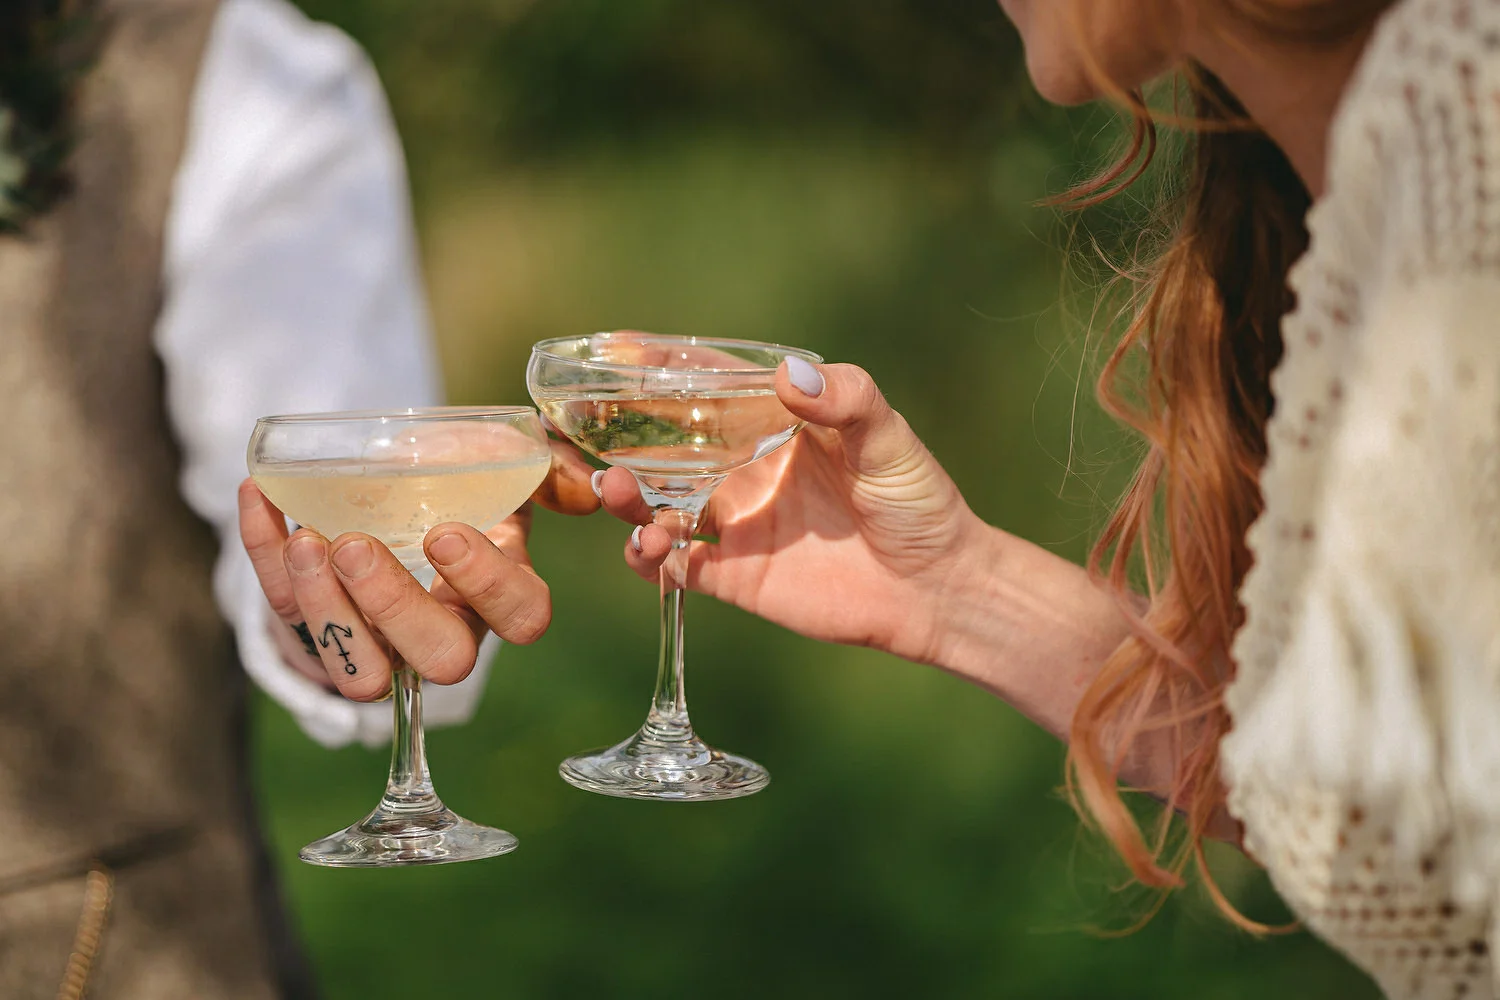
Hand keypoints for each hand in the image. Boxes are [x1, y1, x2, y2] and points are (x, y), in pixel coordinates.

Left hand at [238, 441, 599, 699]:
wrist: (397, 470)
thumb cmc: (463, 471)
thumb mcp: (512, 462)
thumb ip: (554, 466)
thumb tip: (586, 490)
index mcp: (501, 588)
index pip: (519, 616)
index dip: (486, 586)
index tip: (444, 532)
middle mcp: (446, 627)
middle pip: (437, 660)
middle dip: (392, 607)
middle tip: (355, 545)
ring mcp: (381, 639)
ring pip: (362, 672)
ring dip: (327, 612)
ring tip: (305, 542)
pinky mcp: (317, 624)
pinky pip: (286, 612)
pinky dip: (264, 555)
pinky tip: (258, 498)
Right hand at [599, 358, 990, 664]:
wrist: (937, 588)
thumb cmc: (918, 502)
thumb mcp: (888, 438)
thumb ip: (845, 401)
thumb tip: (790, 375)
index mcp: (775, 427)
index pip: (709, 388)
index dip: (662, 369)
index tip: (617, 350)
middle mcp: (747, 471)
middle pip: (668, 449)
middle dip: (624, 439)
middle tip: (588, 431)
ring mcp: (740, 524)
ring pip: (661, 507)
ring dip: (630, 500)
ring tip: (617, 491)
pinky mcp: (739, 576)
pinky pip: (679, 568)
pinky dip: (653, 559)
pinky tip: (649, 550)